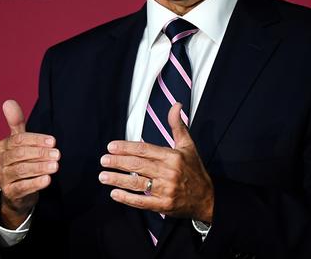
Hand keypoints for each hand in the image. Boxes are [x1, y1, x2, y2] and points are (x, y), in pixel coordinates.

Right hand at [0, 99, 59, 227]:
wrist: (17, 193)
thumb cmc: (21, 161)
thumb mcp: (19, 142)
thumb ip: (16, 122)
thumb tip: (8, 101)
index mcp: (2, 147)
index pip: (18, 140)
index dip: (36, 139)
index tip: (53, 141)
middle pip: (19, 154)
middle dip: (40, 153)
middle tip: (57, 154)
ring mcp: (2, 178)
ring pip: (21, 170)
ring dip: (40, 167)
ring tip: (56, 166)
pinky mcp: (9, 193)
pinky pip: (22, 187)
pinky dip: (35, 183)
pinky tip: (47, 180)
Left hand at [99, 103, 213, 222]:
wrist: (207, 198)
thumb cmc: (195, 170)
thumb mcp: (188, 145)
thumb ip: (177, 125)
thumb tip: (176, 105)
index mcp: (172, 156)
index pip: (144, 149)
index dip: (126, 147)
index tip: (111, 146)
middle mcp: (168, 172)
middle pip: (137, 165)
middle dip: (118, 162)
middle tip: (103, 160)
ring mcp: (166, 190)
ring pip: (137, 184)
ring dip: (118, 180)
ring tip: (103, 176)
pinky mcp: (164, 205)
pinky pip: (142, 202)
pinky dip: (127, 198)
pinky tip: (114, 194)